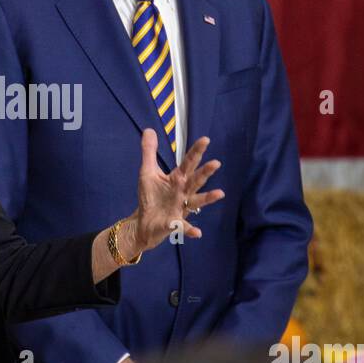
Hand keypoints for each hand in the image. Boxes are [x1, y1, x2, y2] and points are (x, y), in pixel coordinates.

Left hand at [128, 130, 223, 251]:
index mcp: (177, 179)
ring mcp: (180, 208)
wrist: (144, 222)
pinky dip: (190, 229)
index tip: (206, 139)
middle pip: (195, 180)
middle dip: (205, 172)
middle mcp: (183, 192)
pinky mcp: (173, 223)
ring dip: (207, 198)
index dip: (196, 151)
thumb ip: (149, 152)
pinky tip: (198, 232)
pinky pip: (183, 226)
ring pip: (196, 201)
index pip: (188, 163)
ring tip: (219, 193)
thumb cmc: (150, 196)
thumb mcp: (147, 172)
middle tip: (216, 163)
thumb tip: (149, 129)